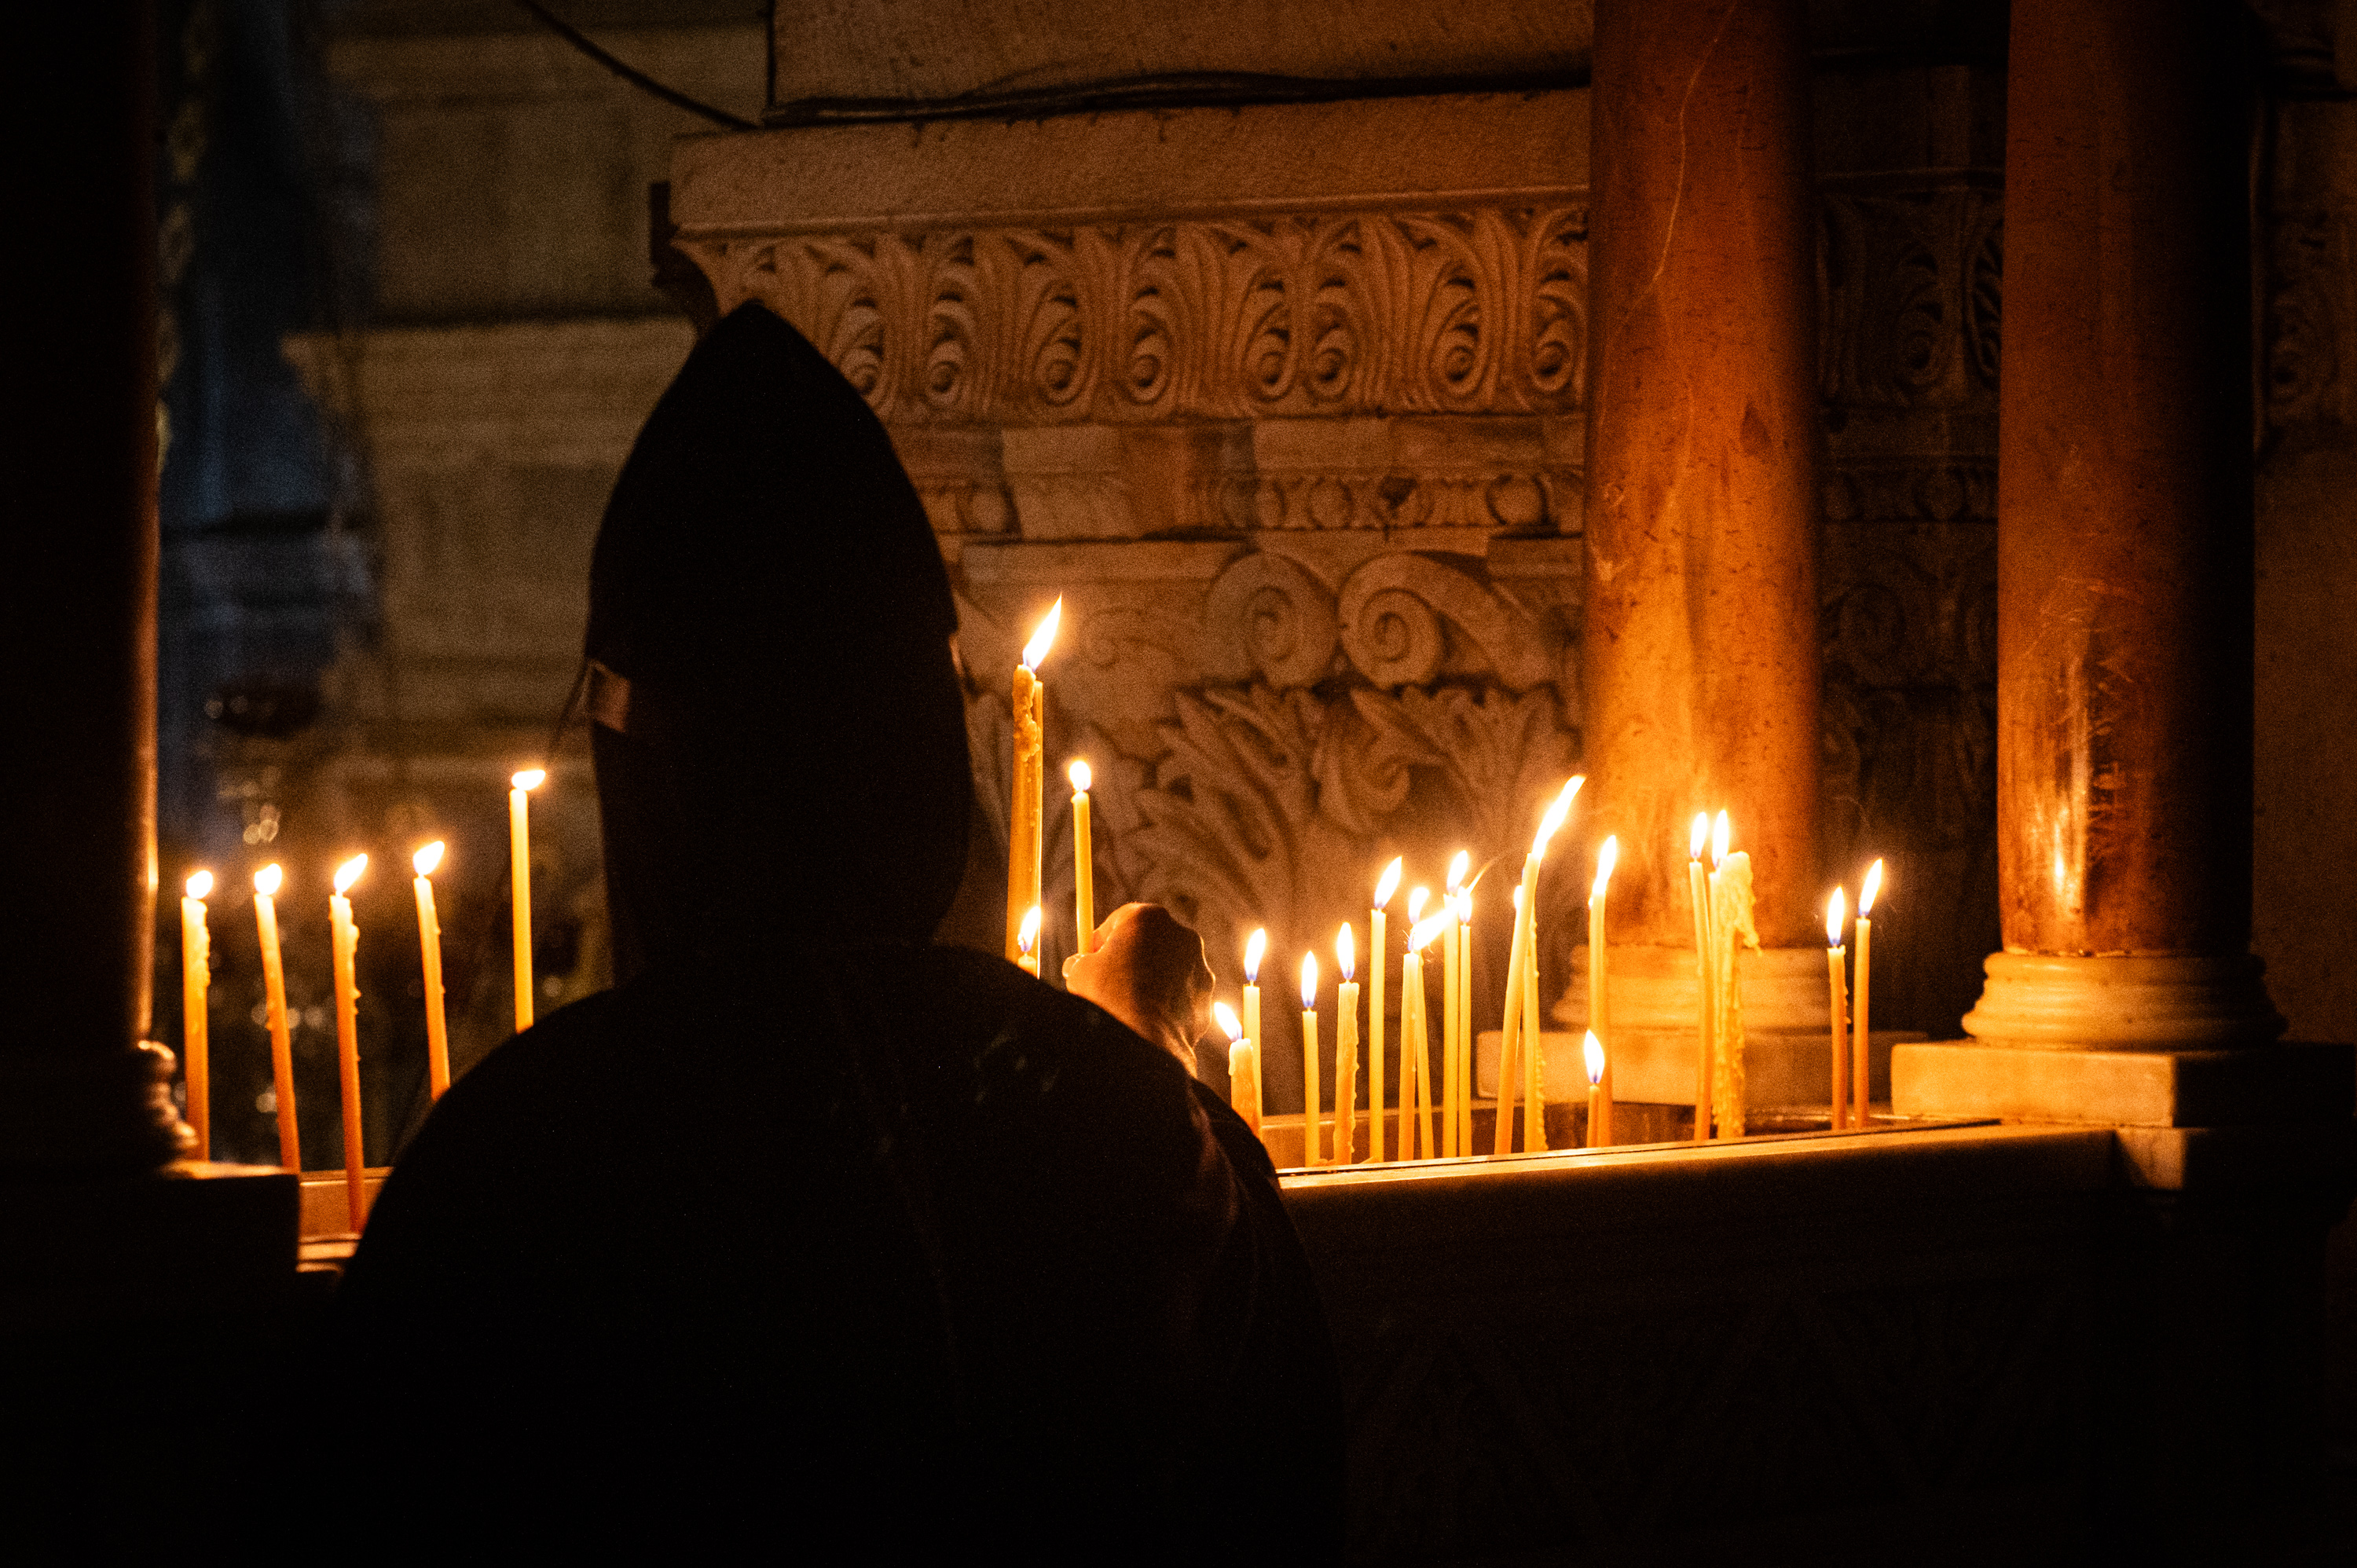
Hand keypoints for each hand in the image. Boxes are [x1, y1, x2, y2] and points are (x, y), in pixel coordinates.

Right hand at [1062, 903, 1214, 1071]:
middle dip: (1131, 958)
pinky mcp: (1206, 996)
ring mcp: (1198, 966)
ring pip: (1168, 970)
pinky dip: (1166, 1005)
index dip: (1103, 940)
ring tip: (1128, 1006)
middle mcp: (1181, 935)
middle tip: (1108, 981)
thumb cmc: (1108, 998)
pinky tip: (1147, 1021)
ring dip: (1151, 982)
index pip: (1122, 920)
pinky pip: (1180, 996)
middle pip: (1150, 942)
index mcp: (1149, 918)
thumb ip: (1082, 962)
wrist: (1143, 1041)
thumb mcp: (1080, 972)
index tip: (1091, 957)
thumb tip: (1079, 966)